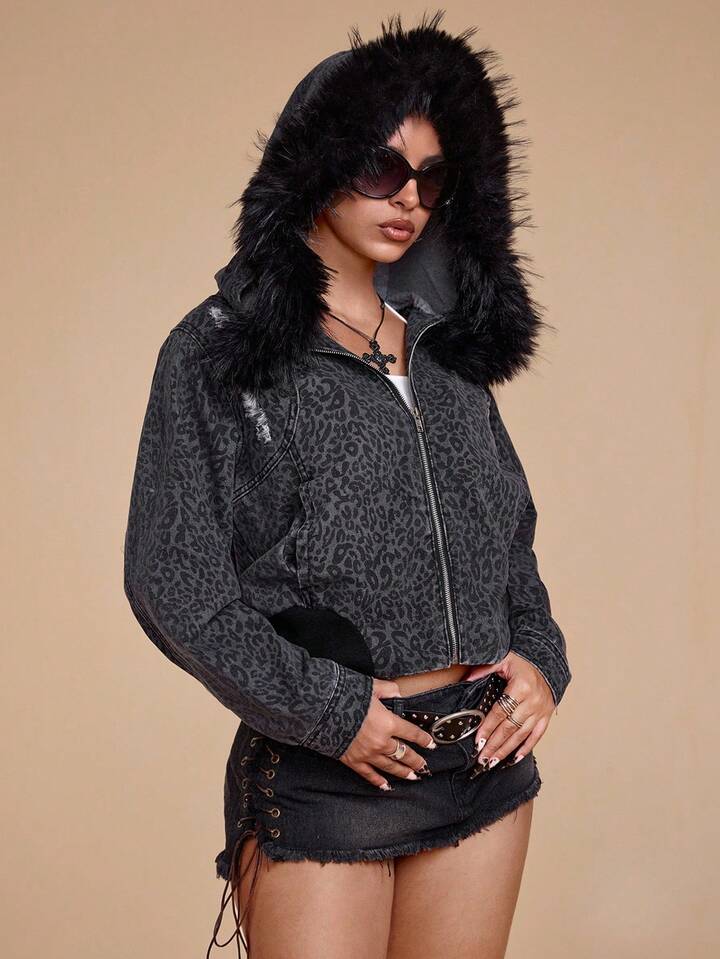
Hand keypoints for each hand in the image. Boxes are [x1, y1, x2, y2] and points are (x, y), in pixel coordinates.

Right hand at [338, 678, 437, 789]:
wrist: (321, 711)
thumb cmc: (346, 697)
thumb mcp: (371, 687)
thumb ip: (387, 690)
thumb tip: (397, 691)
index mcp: (388, 723)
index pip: (411, 733)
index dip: (424, 740)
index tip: (431, 744)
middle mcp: (381, 741)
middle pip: (404, 753)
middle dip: (416, 760)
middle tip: (424, 766)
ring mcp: (367, 753)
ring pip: (390, 766)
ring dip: (403, 772)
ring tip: (412, 777)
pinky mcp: (353, 761)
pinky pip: (369, 774)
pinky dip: (378, 781)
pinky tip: (385, 786)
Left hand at [464, 653, 554, 769]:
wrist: (548, 661)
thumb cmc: (523, 660)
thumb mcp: (503, 658)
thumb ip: (485, 668)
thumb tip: (465, 679)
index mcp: (521, 686)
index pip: (500, 712)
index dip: (488, 727)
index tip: (477, 741)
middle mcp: (533, 701)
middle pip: (509, 728)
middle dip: (494, 745)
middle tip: (481, 759)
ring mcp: (541, 710)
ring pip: (521, 735)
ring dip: (506, 750)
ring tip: (492, 762)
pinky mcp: (547, 715)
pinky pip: (537, 736)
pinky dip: (526, 748)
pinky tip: (514, 758)